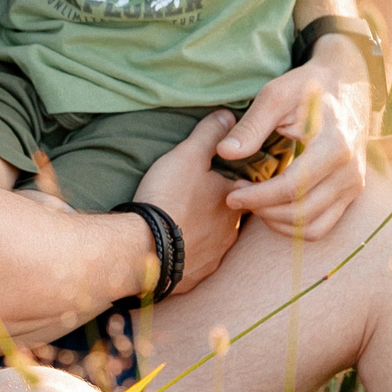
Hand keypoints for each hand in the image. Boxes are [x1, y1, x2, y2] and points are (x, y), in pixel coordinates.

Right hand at [130, 109, 240, 291]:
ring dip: (203, 234)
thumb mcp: (188, 156)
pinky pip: (195, 264)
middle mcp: (231, 233)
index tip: (221, 178)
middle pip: (231, 218)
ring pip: (215, 242)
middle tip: (196, 201)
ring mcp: (213, 258)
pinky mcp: (194, 278)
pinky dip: (188, 256)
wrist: (144, 247)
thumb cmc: (169, 197)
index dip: (235, 183)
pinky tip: (174, 249)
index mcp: (234, 202)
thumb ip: (209, 134)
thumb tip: (229, 114)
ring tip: (183, 224)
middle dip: (217, 211)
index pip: (247, 190)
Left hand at [219, 46, 375, 240]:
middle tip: (236, 196)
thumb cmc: (307, 87)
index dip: (257, 197)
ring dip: (277, 222)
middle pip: (302, 212)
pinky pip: (322, 226)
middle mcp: (350, 172)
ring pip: (312, 226)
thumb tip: (224, 153)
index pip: (292, 187)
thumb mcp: (275, 96)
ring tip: (252, 202)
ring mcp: (354, 185)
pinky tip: (271, 208)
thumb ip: (250, 127)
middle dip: (263, 210)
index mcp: (334, 147)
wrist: (347, 84)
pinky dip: (295, 227)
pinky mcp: (352, 192)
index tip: (230, 194)